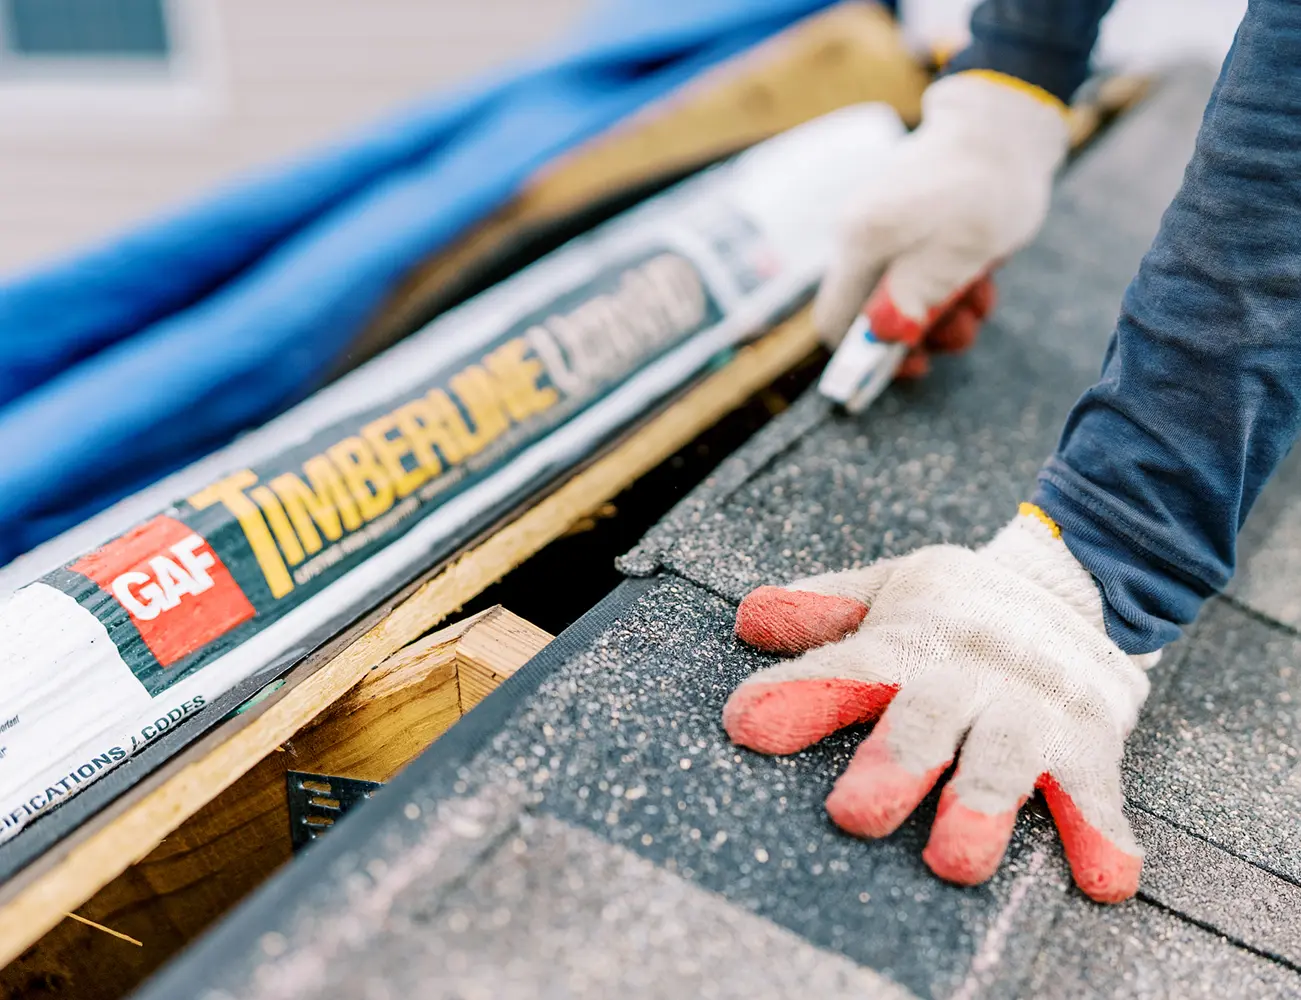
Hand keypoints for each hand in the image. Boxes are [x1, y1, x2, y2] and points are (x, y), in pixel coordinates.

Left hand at [722, 505, 1155, 902]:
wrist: (1075, 584)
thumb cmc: (958, 608)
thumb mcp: (892, 590)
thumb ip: (824, 609)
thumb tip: (749, 618)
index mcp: (908, 639)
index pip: (843, 664)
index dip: (798, 694)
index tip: (747, 723)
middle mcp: (966, 673)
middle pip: (925, 717)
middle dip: (894, 762)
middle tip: (855, 813)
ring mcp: (1028, 708)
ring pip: (1003, 759)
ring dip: (982, 807)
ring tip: (954, 859)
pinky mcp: (1086, 741)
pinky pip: (1094, 792)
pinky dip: (1100, 834)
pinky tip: (1106, 879)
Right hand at [813, 72, 1068, 376]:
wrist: (1008, 118)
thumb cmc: (987, 186)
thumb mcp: (958, 257)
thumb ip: (913, 301)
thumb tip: (883, 339)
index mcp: (862, 241)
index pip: (834, 321)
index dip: (865, 356)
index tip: (914, 365)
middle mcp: (860, 233)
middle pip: (872, 311)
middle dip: (921, 330)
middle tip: (965, 331)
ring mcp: (882, 223)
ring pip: (901, 291)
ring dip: (944, 308)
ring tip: (983, 299)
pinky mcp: (906, 217)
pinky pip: (917, 265)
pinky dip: (948, 280)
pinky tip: (983, 274)